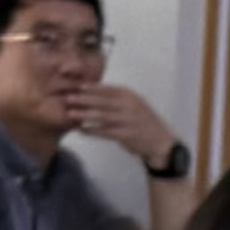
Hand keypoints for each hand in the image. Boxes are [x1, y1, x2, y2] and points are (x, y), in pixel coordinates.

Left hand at [63, 81, 182, 170]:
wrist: (160, 142)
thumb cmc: (143, 122)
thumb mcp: (134, 105)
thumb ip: (118, 100)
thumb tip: (94, 93)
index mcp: (131, 96)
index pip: (108, 89)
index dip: (93, 88)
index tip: (78, 87)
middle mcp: (130, 106)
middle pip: (102, 101)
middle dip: (84, 99)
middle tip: (68, 98)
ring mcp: (128, 121)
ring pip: (101, 116)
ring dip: (84, 115)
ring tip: (70, 114)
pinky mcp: (126, 135)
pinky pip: (104, 132)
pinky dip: (92, 130)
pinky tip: (81, 130)